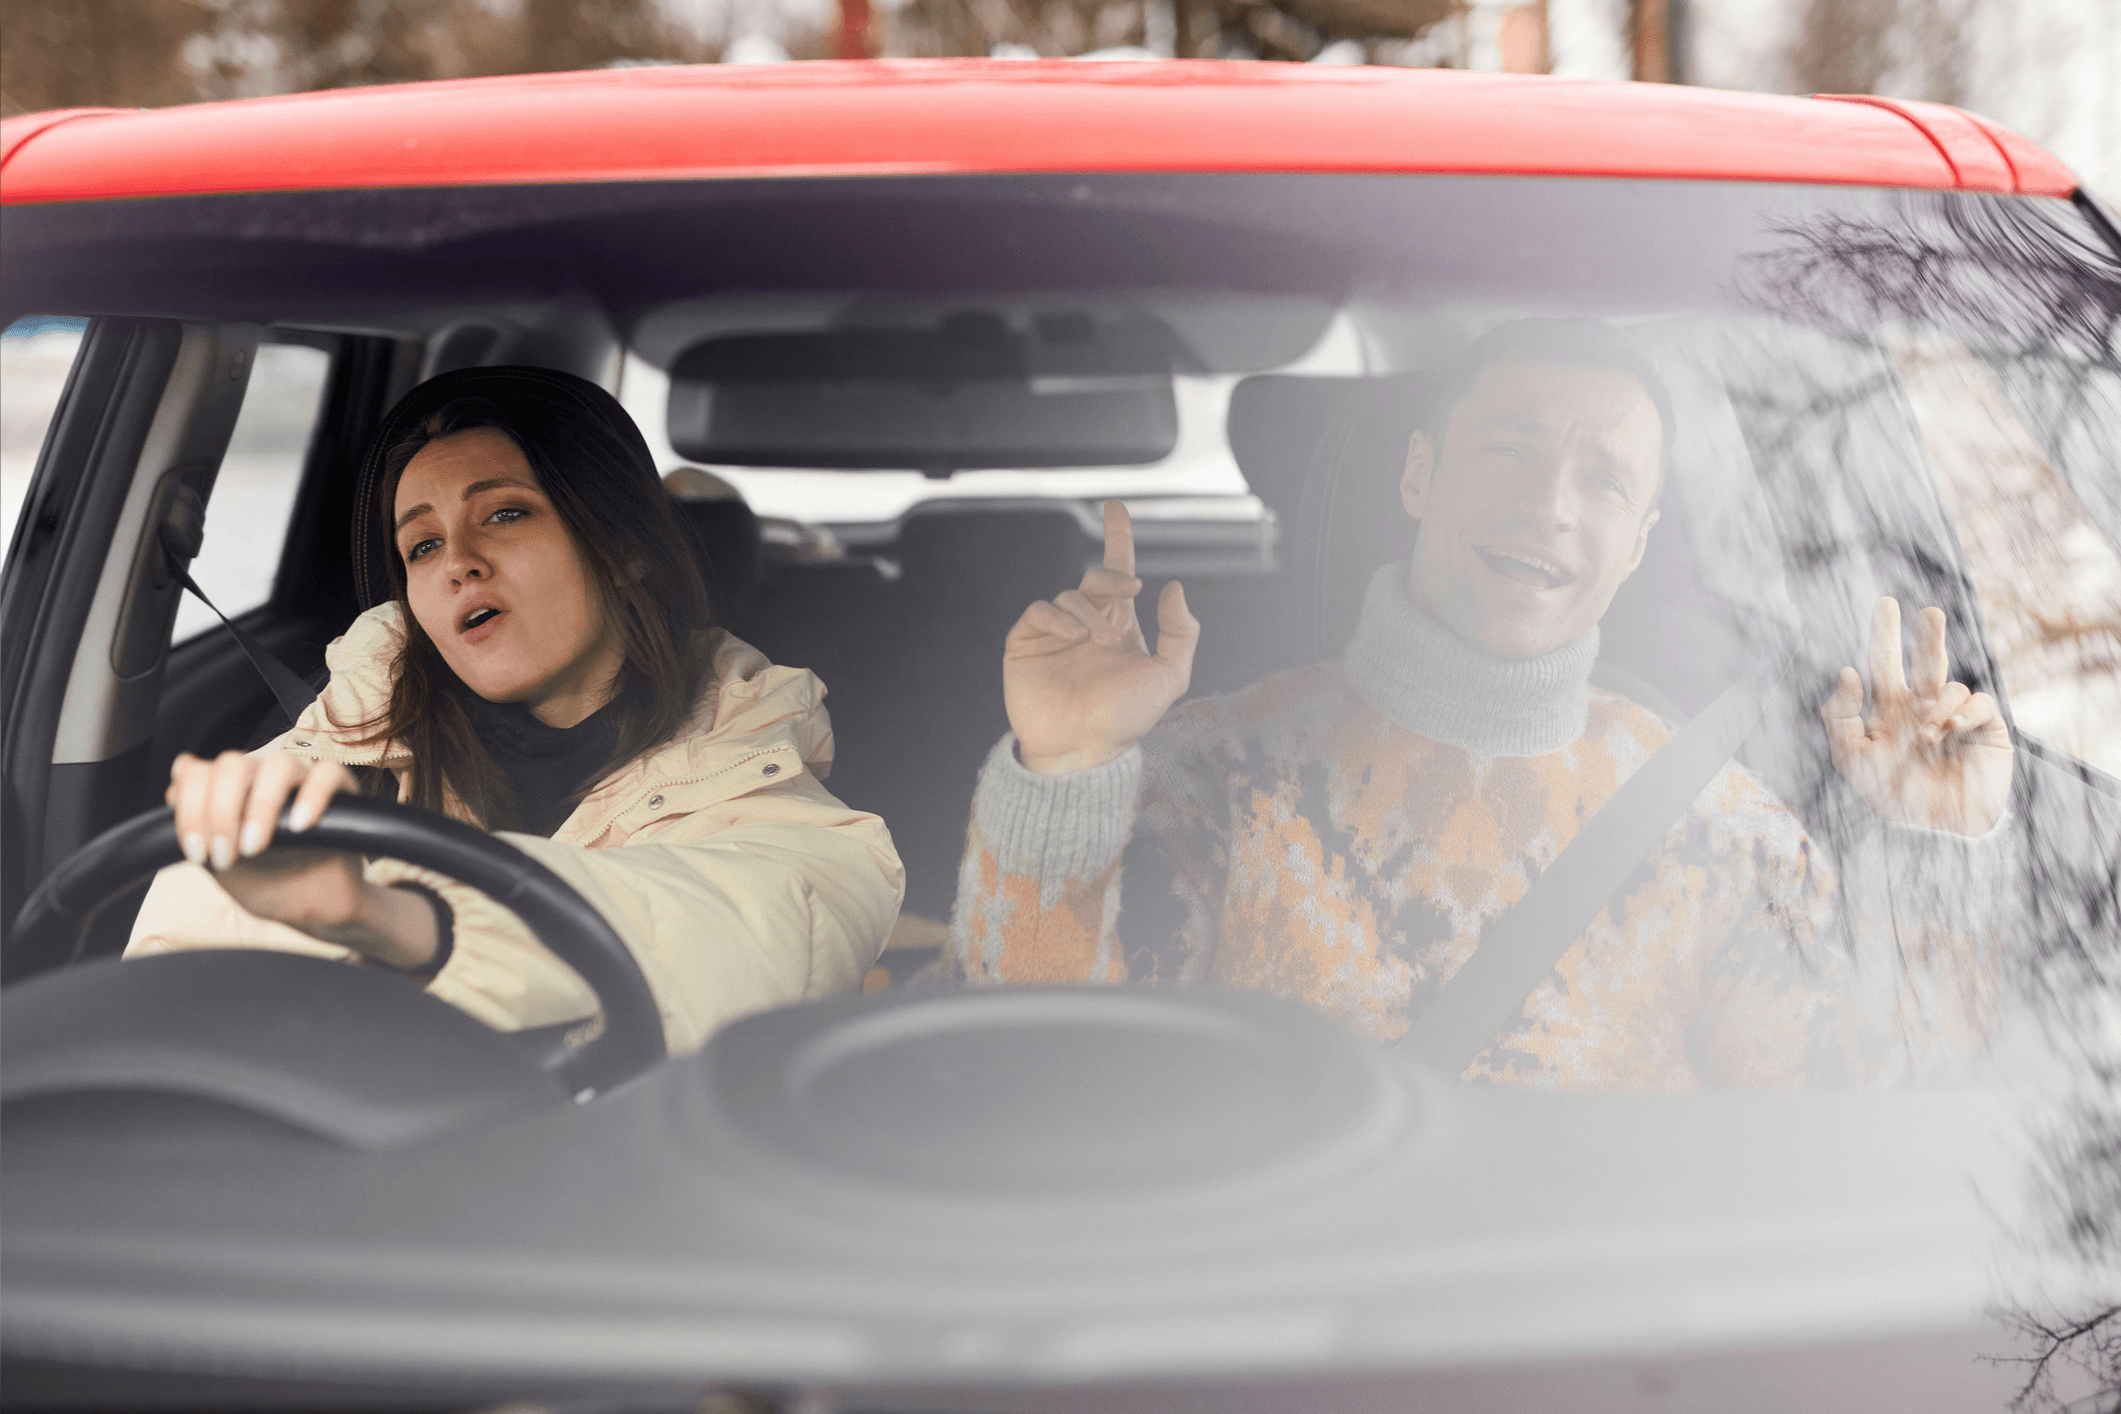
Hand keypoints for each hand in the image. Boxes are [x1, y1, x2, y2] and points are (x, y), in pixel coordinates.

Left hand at [167, 751, 438, 969]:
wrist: (316, 910)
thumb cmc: (268, 885)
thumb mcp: (220, 865)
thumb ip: (196, 830)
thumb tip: (171, 791)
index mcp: (233, 789)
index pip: (198, 771)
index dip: (190, 810)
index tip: (199, 855)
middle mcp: (264, 776)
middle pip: (232, 763)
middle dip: (220, 813)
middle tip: (227, 857)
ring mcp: (303, 779)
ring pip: (278, 764)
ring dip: (260, 806)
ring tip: (256, 846)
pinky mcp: (342, 789)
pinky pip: (328, 774)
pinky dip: (312, 796)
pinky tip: (300, 826)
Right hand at [1003, 500, 1200, 775]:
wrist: (1080, 750)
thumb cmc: (1124, 720)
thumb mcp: (1169, 677)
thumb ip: (1180, 632)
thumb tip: (1172, 586)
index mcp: (1121, 626)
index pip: (1120, 572)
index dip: (1118, 537)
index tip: (1116, 507)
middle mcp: (1088, 624)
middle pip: (1097, 576)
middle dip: (1114, 575)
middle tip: (1128, 593)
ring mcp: (1056, 633)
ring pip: (1071, 594)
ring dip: (1089, 611)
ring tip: (1098, 641)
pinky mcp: (1026, 642)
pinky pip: (1040, 610)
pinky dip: (1058, 615)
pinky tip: (1073, 634)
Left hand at [1821, 597, 2012, 836]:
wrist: (1938, 829)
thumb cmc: (1892, 795)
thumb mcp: (1852, 759)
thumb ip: (1839, 716)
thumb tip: (1848, 671)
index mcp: (1888, 710)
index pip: (1883, 666)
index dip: (1881, 638)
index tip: (1868, 645)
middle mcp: (1922, 708)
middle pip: (1925, 660)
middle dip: (1926, 633)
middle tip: (1920, 609)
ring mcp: (1954, 717)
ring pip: (1949, 685)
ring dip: (1936, 708)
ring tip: (1928, 738)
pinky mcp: (1986, 729)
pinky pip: (1980, 704)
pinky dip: (1965, 714)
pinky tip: (1953, 730)